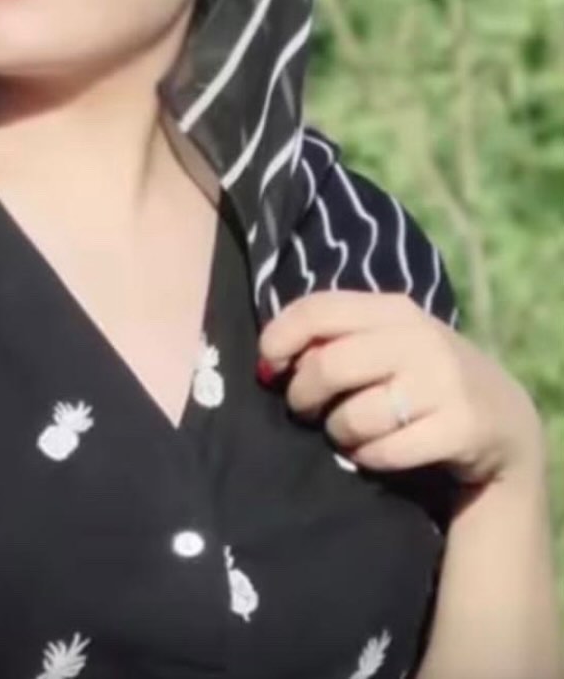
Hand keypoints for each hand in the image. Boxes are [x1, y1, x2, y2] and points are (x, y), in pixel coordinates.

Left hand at [257, 291, 546, 487]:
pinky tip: (376, 453)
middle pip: (328, 366)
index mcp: (392, 309)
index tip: (269, 367)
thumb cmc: (418, 374)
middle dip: (302, 396)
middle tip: (305, 409)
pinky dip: (368, 458)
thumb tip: (266, 363)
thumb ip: (332, 339)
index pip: (317, 309)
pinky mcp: (459, 427)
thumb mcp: (385, 342)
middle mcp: (419, 338)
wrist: (500, 417)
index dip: (279, 338)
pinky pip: (385, 451)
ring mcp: (443, 382)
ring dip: (338, 432)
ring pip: (354, 416)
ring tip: (348, 432)